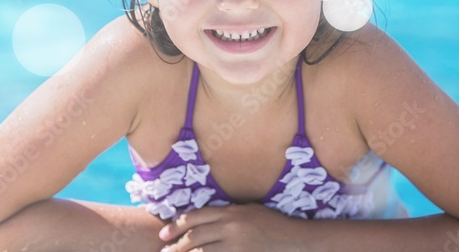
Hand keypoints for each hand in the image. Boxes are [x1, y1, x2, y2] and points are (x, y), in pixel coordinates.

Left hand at [158, 204, 304, 251]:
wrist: (294, 241)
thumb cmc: (273, 224)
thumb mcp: (250, 211)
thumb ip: (228, 214)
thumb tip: (205, 219)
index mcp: (231, 212)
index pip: (196, 216)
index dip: (177, 225)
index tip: (164, 233)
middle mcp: (231, 227)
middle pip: (195, 236)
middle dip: (175, 245)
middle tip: (163, 251)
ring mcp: (236, 245)